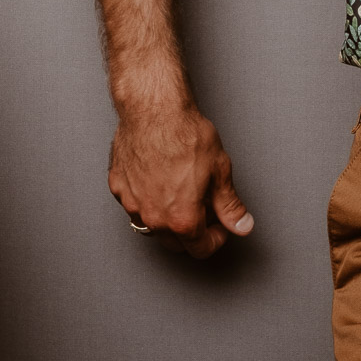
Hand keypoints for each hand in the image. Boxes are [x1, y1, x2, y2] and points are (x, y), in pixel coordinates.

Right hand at [109, 105, 252, 258]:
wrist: (154, 110)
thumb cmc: (184, 134)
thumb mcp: (220, 171)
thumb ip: (230, 206)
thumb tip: (242, 225)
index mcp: (182, 219)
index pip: (200, 249)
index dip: (216, 239)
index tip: (219, 226)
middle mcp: (154, 217)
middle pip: (175, 243)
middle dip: (192, 232)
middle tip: (203, 210)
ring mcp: (132, 203)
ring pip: (152, 226)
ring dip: (168, 219)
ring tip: (181, 195)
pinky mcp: (118, 187)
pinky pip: (134, 204)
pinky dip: (147, 200)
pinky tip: (159, 181)